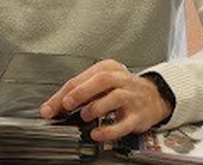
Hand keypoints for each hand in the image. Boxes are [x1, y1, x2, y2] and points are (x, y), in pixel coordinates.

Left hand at [39, 59, 172, 141]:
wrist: (154, 97)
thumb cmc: (122, 89)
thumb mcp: (102, 84)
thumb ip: (81, 92)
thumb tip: (55, 107)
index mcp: (108, 68)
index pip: (81, 78)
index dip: (62, 94)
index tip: (49, 109)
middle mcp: (121, 80)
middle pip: (101, 81)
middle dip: (80, 92)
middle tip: (66, 105)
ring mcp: (131, 97)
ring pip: (115, 97)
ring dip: (96, 107)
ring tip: (84, 116)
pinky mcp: (138, 115)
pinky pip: (124, 123)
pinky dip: (109, 130)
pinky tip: (97, 134)